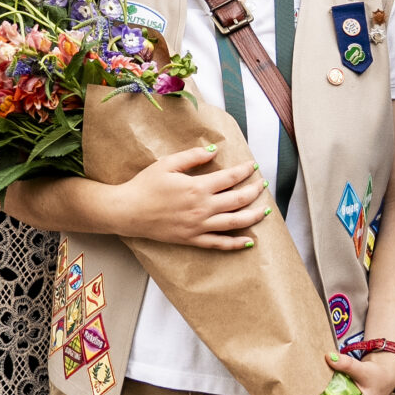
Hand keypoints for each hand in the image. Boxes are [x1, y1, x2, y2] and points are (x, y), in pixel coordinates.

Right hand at [109, 143, 269, 250]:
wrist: (128, 211)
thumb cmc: (145, 185)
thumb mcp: (167, 164)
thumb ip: (192, 156)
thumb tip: (213, 150)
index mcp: (197, 187)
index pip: (229, 178)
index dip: (244, 171)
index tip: (252, 166)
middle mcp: (202, 208)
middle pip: (238, 200)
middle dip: (254, 191)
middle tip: (263, 184)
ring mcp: (198, 226)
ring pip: (235, 223)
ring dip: (253, 216)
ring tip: (266, 210)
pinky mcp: (192, 239)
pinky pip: (219, 243)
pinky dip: (236, 243)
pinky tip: (249, 240)